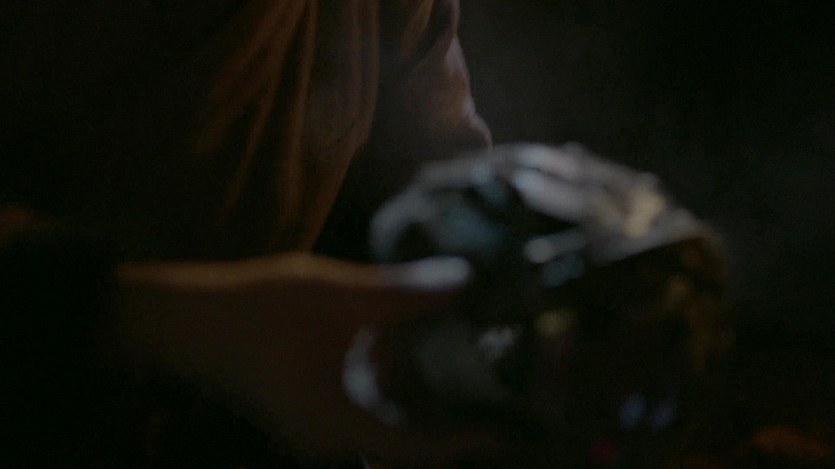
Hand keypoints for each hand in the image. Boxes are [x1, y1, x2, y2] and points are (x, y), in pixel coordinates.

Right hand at [113, 253, 508, 465]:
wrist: (187, 321)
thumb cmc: (258, 311)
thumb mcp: (339, 296)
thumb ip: (405, 293)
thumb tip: (467, 282)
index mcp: (342, 426)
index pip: (423, 450)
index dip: (470, 439)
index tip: (510, 427)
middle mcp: (331, 441)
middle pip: (408, 446)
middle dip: (452, 426)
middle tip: (496, 397)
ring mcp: (316, 430)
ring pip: (385, 430)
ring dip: (422, 408)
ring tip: (465, 377)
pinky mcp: (306, 412)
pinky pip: (364, 414)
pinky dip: (392, 396)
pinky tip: (408, 361)